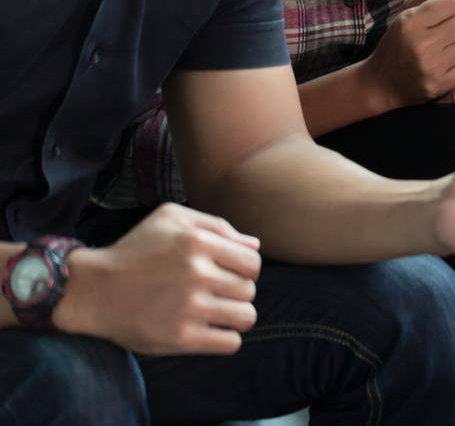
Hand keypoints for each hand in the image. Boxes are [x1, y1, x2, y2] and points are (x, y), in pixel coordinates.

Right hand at [53, 203, 260, 355]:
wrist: (92, 291)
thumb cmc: (134, 251)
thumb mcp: (170, 218)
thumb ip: (217, 225)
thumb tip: (254, 246)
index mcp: (198, 242)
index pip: (253, 262)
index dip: (245, 270)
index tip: (227, 275)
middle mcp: (197, 273)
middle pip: (249, 290)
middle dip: (236, 293)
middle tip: (214, 295)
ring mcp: (189, 307)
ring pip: (246, 317)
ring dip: (234, 317)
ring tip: (215, 314)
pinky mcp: (180, 338)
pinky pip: (230, 343)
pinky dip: (224, 339)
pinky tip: (208, 331)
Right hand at [362, 0, 454, 109]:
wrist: (380, 82)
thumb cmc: (397, 41)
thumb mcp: (408, 10)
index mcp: (411, 21)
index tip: (448, 11)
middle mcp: (421, 43)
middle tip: (453, 28)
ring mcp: (431, 66)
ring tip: (450, 45)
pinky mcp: (439, 85)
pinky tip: (447, 63)